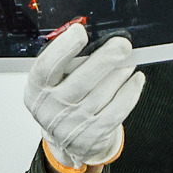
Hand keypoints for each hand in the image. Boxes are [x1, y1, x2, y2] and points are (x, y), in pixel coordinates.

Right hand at [24, 23, 143, 170]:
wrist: (66, 141)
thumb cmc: (61, 101)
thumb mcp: (53, 81)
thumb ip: (66, 61)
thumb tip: (94, 39)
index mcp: (37, 88)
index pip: (46, 67)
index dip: (63, 48)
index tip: (80, 31)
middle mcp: (51, 108)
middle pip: (80, 81)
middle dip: (104, 60)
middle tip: (121, 44)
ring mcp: (72, 123)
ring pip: (102, 94)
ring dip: (120, 73)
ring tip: (129, 60)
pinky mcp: (92, 135)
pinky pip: (117, 111)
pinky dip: (129, 92)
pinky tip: (135, 79)